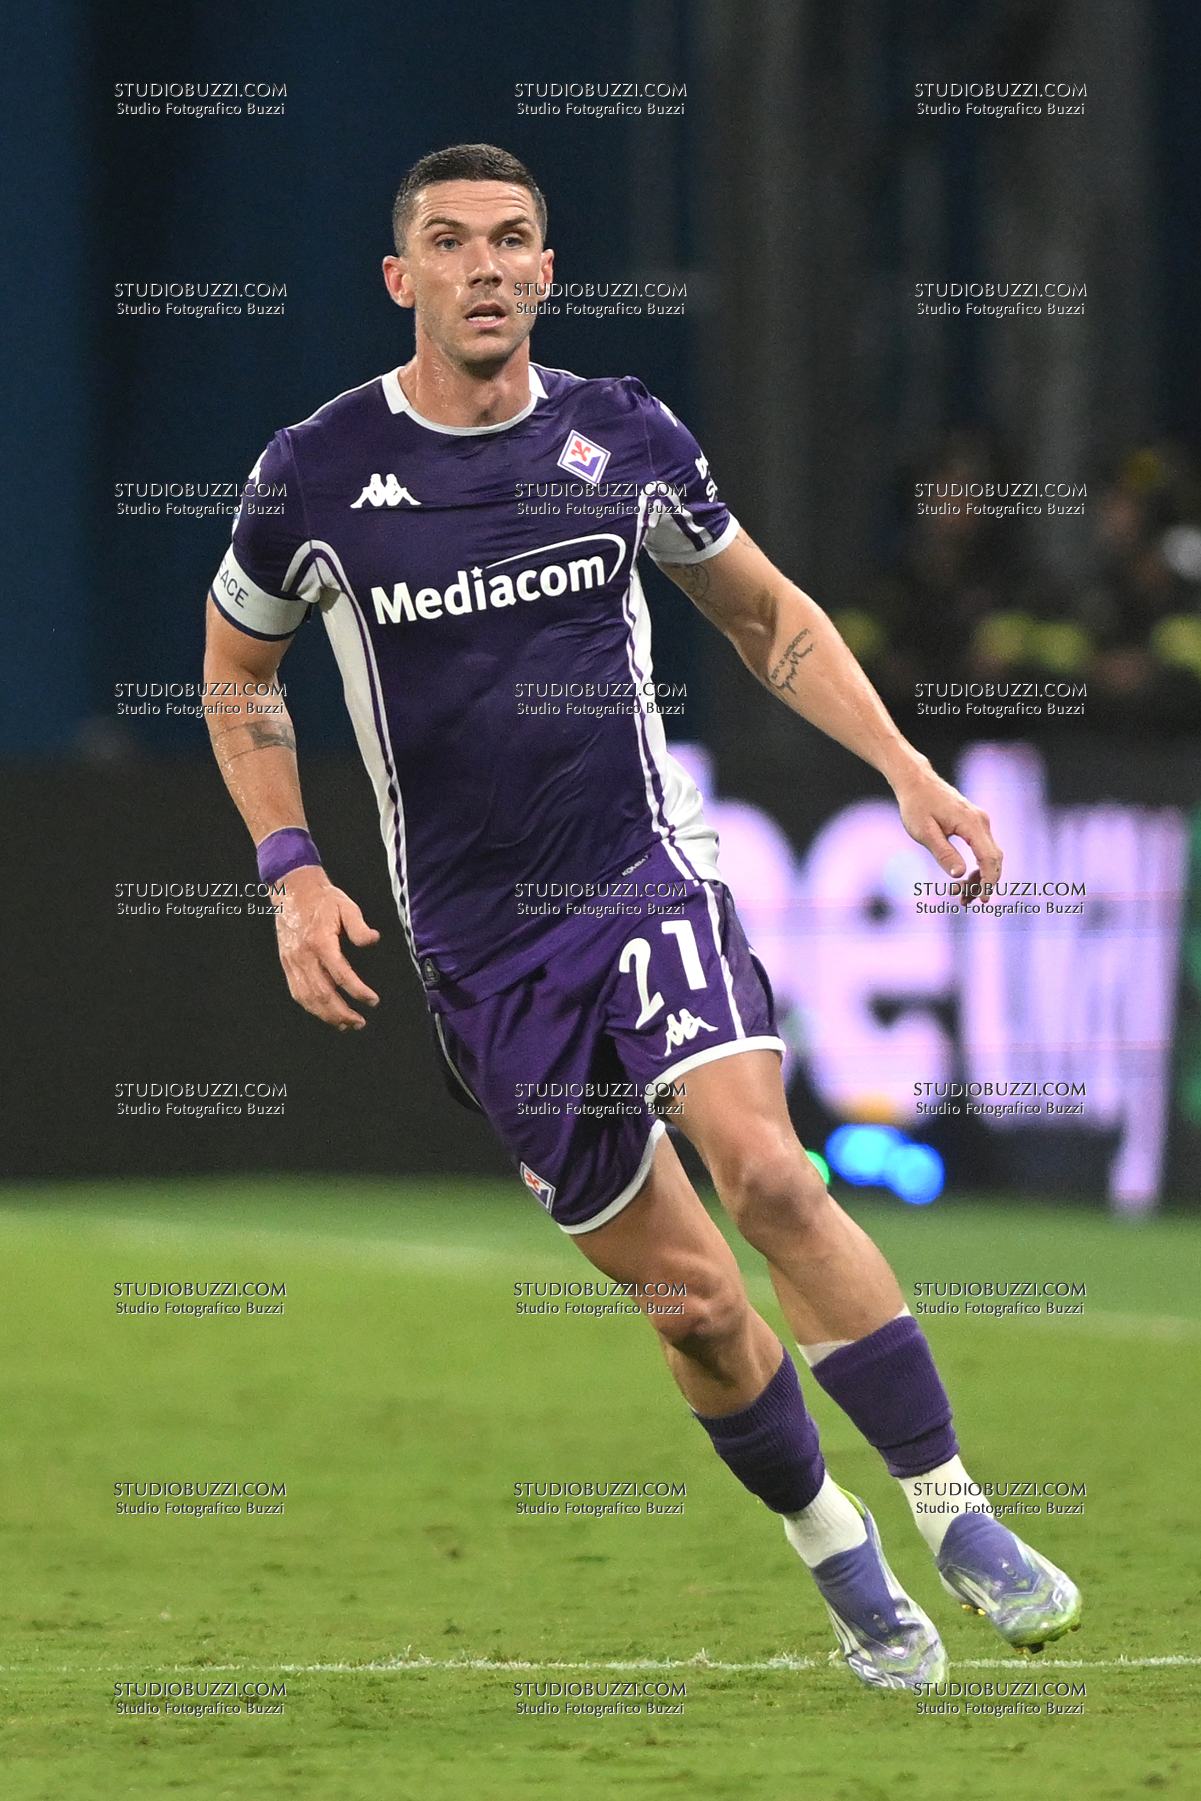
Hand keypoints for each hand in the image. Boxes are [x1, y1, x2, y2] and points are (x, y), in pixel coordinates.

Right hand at [274, 863, 380, 1029]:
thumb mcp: (347, 906)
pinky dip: (311, 1007)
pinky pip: (297, 992)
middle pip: (322, 993)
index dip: (357, 991)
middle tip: (360, 1022)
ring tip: (345, 1024)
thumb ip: (359, 927)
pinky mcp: (287, 964)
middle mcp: (304, 955)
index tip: (372, 1000)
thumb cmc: (323, 899)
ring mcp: (292, 961)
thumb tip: (372, 940)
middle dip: (342, 1013)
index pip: (340, 974)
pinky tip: (325, 1014)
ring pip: (307, 997)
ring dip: (326, 1015)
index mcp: (320, 941)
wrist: (293, 890)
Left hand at [892, 758, 1001, 897]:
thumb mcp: (925, 832)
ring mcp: (980, 821)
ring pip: (990, 855)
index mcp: (971, 824)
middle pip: (994, 859)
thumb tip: (960, 875)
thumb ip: (943, 853)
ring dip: (981, 877)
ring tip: (963, 895)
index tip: (982, 900)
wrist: (916, 781)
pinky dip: (978, 865)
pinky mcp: (975, 823)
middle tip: (966, 901)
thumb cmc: (917, 805)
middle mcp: (981, 821)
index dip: (988, 881)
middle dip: (985, 883)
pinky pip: (983, 848)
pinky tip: (966, 878)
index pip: (989, 858)